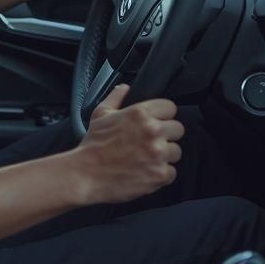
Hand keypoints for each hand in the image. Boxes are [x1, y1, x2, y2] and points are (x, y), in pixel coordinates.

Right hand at [72, 84, 183, 205]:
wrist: (86, 175)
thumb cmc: (93, 146)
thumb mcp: (100, 115)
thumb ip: (115, 97)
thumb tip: (124, 88)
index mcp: (140, 114)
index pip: (170, 107)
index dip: (163, 115)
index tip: (157, 122)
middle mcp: (152, 131)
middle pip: (178, 129)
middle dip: (166, 135)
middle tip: (150, 142)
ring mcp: (158, 153)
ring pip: (176, 151)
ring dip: (164, 155)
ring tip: (147, 158)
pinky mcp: (160, 174)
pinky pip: (172, 172)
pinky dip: (161, 174)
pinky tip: (146, 171)